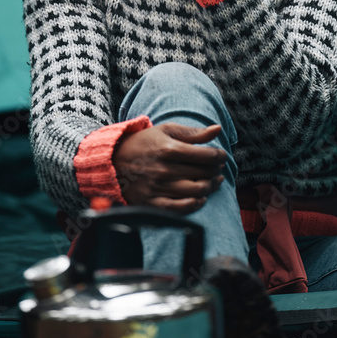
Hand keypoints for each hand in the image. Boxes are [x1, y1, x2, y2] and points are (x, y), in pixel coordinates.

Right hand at [112, 122, 226, 212]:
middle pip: (204, 174)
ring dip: (210, 186)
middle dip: (216, 170)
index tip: (221, 156)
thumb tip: (218, 129)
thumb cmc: (145, 143)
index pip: (206, 156)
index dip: (219, 156)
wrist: (115, 161)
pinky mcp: (153, 203)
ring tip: (212, 180)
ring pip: (197, 191)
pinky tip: (200, 197)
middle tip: (217, 167)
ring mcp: (159, 188)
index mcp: (169, 149)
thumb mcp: (167, 131)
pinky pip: (181, 208)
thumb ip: (194, 132)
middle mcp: (165, 170)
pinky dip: (196, 204)